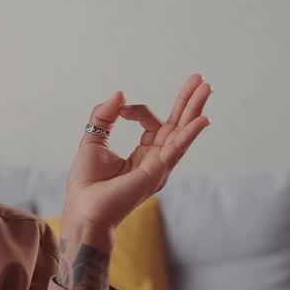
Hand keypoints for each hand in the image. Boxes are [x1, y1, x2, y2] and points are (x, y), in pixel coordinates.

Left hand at [64, 73, 212, 230]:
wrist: (83, 210)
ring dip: (193, 109)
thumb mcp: (93, 140)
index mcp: (143, 155)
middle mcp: (156, 161)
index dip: (138, 111)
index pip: (152, 124)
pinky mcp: (156, 173)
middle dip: (188, 102)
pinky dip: (189, 133)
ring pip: (181, 133)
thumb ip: (104, 116)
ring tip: (206, 87)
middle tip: (201, 79)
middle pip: (177, 126)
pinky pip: (176, 149)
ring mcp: (159, 167)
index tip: (120, 111)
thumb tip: (120, 94)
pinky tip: (202, 118)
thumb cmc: (87, 184)